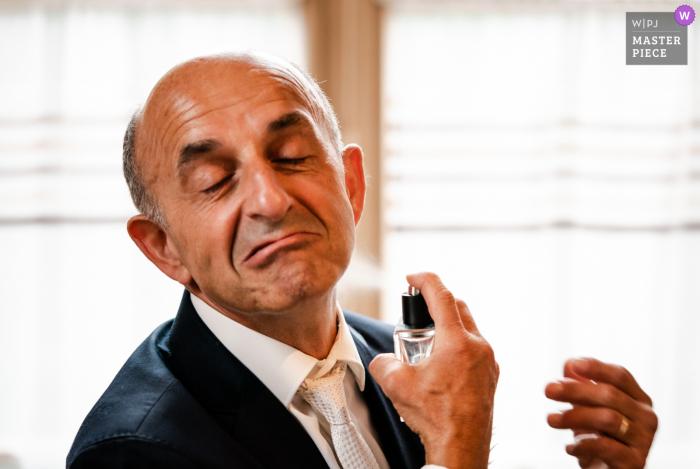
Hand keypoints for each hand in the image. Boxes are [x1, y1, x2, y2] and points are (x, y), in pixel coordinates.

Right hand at [369, 272, 498, 468]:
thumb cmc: (437, 418)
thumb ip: (383, 363)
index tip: (413, 277)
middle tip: (418, 311)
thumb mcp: (396, 385)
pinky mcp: (490, 376)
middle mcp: (478, 347)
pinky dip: (458, 346)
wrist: (461, 447)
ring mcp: (488, 362)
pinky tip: (443, 364)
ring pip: (469, 328)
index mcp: (457, 342)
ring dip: (448, 326)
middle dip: (436, 302)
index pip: (442, 295)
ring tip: (427, 343)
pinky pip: (475, 349)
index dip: (424, 280)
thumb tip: (384, 360)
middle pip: (458, 307)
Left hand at [545, 358, 657, 468]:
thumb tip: (569, 365)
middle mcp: (647, 417)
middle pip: (610, 395)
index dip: (597, 368)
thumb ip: (580, 385)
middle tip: (548, 390)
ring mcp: (644, 441)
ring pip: (607, 419)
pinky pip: (606, 447)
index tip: (573, 364)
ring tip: (551, 419)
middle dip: (575, 390)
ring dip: (573, 416)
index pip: (621, 376)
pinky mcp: (635, 463)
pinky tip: (569, 447)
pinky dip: (583, 444)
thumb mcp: (586, 408)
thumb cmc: (597, 436)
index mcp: (638, 399)